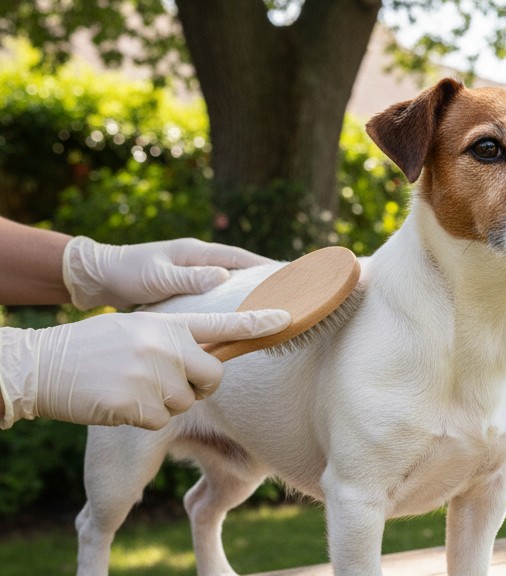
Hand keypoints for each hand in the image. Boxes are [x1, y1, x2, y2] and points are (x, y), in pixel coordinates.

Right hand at [0, 309, 290, 429]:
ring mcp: (152, 374)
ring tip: (131, 386)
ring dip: (165, 403)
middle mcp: (166, 346)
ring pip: (187, 402)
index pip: (223, 323)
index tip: (288, 318)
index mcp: (168, 323)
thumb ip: (173, 338)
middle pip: (213, 376)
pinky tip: (120, 402)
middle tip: (165, 381)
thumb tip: (207, 358)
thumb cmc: (91, 348)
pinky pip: (162, 420)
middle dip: (198, 385)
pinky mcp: (137, 403)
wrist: (43, 366)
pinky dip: (145, 418)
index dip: (258, 323)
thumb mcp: (136, 329)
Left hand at [62, 236, 275, 309]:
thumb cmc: (125, 274)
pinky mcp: (183, 288)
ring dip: (246, 292)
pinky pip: (214, 294)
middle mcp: (197, 260)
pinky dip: (228, 302)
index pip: (239, 258)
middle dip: (262, 279)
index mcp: (195, 252)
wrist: (97, 278)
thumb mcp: (157, 277)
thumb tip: (224, 278)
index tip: (289, 274)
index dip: (265, 266)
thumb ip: (189, 278)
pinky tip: (235, 316)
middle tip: (288, 292)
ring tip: (269, 306)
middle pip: (239, 269)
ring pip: (227, 282)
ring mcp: (190, 273)